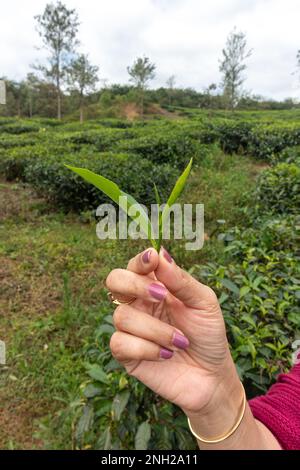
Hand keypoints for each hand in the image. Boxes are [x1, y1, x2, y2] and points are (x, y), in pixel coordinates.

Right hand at [106, 247, 238, 417]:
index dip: (140, 260)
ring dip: (156, 329)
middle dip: (134, 284)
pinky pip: (119, 343)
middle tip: (161, 295)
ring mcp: (131, 328)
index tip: (152, 260)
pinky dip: (146, 349)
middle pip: (114, 280)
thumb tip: (160, 253)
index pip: (137, 265)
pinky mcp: (127, 354)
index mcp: (157, 286)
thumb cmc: (208, 335)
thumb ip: (182, 281)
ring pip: (122, 316)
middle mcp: (139, 303)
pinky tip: (166, 355)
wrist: (212, 377)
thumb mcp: (204, 303)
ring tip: (180, 342)